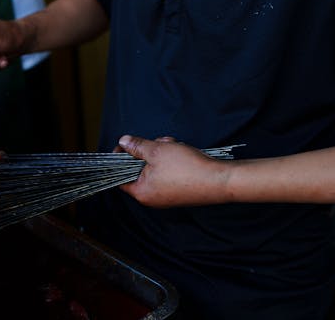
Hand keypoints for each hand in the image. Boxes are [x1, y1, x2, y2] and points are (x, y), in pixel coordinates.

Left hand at [117, 135, 232, 207]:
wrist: (219, 180)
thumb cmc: (187, 168)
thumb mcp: (157, 150)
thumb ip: (137, 146)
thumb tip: (123, 141)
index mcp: (141, 193)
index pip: (120, 177)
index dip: (120, 159)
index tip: (124, 145)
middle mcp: (152, 198)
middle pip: (139, 170)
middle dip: (147, 152)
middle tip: (157, 142)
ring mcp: (166, 196)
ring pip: (155, 169)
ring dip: (162, 153)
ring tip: (174, 145)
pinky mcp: (179, 192)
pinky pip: (168, 174)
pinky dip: (171, 161)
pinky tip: (182, 152)